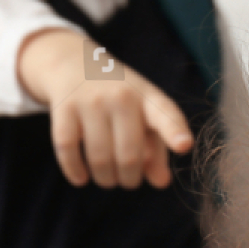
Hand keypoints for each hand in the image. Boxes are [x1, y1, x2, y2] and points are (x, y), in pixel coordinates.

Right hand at [17, 28, 191, 188]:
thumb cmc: (120, 101)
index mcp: (149, 99)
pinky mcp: (64, 107)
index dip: (175, 131)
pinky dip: (74, 170)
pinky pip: (68, 148)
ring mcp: (91, 100)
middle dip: (130, 179)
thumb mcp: (144, 118)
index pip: (166, 115)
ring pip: (99, 157)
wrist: (74, 64)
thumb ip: (157, 151)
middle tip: (129, 181)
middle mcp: (122, 96)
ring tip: (108, 180)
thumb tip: (161, 182)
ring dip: (105, 179)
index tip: (184, 145)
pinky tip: (81, 178)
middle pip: (129, 154)